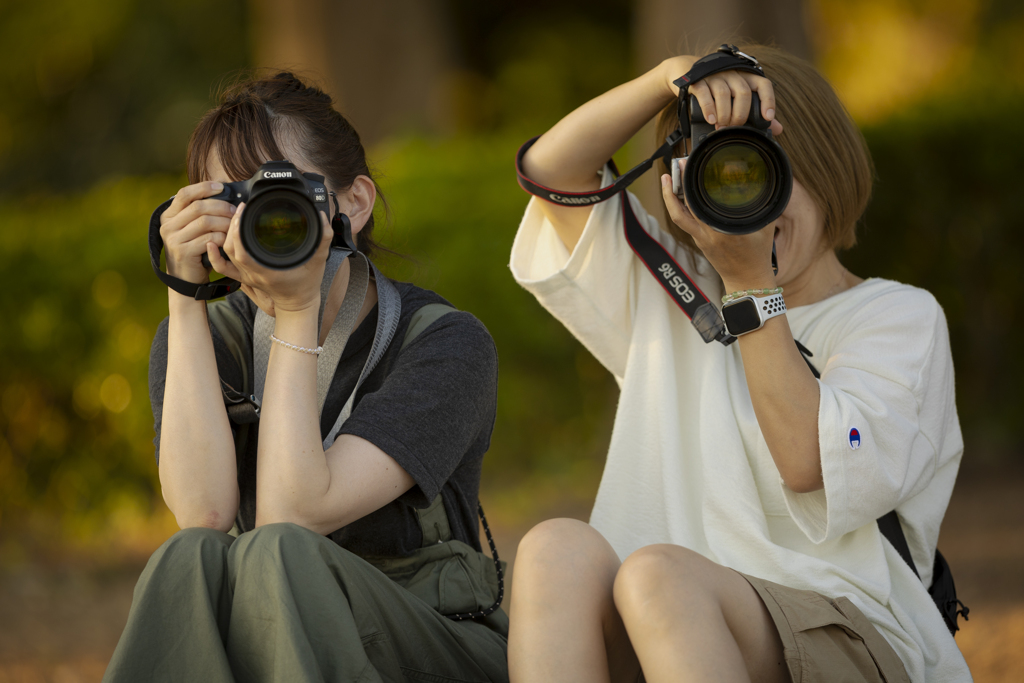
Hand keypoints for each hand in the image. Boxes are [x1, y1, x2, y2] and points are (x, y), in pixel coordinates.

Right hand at [159, 181, 236, 283]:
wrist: (186, 278)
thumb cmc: (194, 250)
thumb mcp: (190, 229)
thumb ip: (198, 213)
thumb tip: (222, 194)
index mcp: (168, 216)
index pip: (184, 194)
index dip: (204, 187)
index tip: (221, 187)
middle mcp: (168, 226)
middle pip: (199, 207)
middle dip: (221, 207)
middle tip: (235, 212)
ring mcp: (173, 239)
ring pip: (205, 222)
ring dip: (224, 222)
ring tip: (234, 226)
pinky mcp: (183, 252)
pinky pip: (209, 239)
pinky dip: (222, 238)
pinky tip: (228, 240)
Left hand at [206, 203, 334, 314]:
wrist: (298, 305)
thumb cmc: (307, 285)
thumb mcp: (319, 262)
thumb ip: (323, 240)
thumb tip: (323, 219)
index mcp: (267, 271)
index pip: (243, 250)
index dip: (238, 230)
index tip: (244, 211)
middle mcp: (253, 274)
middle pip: (231, 249)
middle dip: (232, 225)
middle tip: (241, 208)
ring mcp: (247, 276)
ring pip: (226, 255)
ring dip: (226, 234)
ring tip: (234, 217)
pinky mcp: (245, 276)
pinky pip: (223, 266)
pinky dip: (214, 255)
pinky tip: (212, 242)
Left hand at [660, 161, 776, 291]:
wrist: (747, 281)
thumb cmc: (759, 254)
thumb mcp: (765, 225)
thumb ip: (763, 202)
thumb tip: (766, 178)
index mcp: (725, 229)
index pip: (704, 201)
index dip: (696, 182)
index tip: (694, 164)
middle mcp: (708, 234)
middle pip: (685, 206)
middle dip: (678, 184)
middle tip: (679, 164)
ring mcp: (700, 238)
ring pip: (678, 215)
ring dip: (670, 196)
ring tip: (669, 176)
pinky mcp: (697, 241)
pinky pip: (682, 221)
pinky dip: (677, 206)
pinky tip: (676, 193)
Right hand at [663, 57, 782, 136]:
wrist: (686, 70)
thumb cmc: (717, 87)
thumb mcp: (736, 96)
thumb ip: (757, 112)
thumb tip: (778, 129)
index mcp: (745, 77)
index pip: (763, 85)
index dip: (768, 101)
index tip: (768, 118)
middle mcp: (732, 74)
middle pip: (743, 92)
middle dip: (740, 114)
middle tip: (734, 128)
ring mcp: (714, 76)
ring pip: (724, 93)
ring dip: (724, 114)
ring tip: (720, 126)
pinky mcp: (697, 80)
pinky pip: (705, 93)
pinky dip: (709, 108)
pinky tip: (710, 119)